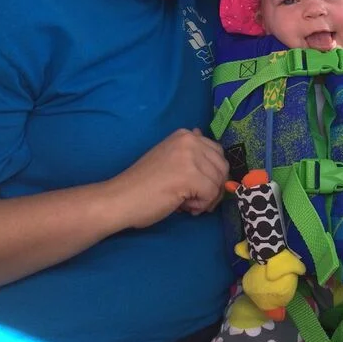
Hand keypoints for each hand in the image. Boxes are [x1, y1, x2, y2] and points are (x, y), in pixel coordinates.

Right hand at [107, 128, 228, 227]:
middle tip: (194, 199)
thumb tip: (202, 134)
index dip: (212, 174)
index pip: (217, 153)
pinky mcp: (190, 176)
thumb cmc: (143, 184)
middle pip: (222, 167)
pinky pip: (211, 193)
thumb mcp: (169, 158)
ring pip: (218, 181)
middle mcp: (190, 140)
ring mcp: (190, 156)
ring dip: (207, 198)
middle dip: (213, 187)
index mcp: (185, 135)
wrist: (120, 198)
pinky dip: (201, 205)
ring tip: (187, 203)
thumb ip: (189, 151)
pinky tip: (183, 206)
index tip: (196, 186)